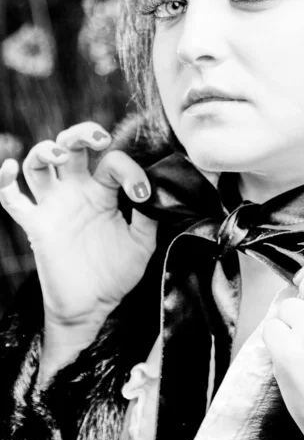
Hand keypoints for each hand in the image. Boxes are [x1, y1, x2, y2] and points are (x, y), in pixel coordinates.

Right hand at [0, 122, 156, 328]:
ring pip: (39, 164)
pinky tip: (9, 168)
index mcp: (103, 192)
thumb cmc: (116, 273)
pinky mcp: (36, 225)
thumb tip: (152, 190)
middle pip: (70, 146)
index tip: (141, 194)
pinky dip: (4, 182)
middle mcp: (76, 192)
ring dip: (46, 151)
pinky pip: (11, 200)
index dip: (129, 171)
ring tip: (62, 157)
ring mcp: (54, 206)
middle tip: (99, 139)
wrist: (93, 306)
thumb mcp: (141, 242)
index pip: (111, 162)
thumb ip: (147, 216)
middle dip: (81, 133)